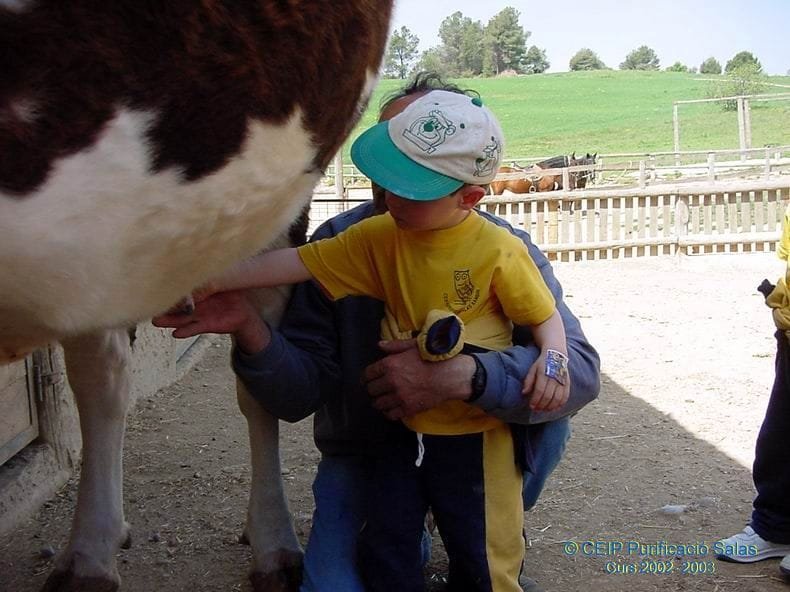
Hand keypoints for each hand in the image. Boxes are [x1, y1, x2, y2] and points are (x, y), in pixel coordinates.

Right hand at [152, 290, 269, 353]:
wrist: (245, 311)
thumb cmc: (232, 293)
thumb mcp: (221, 282)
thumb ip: (209, 282)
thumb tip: (196, 274)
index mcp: (196, 291)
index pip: (180, 290)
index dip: (169, 288)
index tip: (155, 286)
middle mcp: (193, 304)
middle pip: (175, 306)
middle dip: (163, 306)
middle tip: (147, 305)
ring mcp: (198, 316)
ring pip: (180, 318)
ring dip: (169, 321)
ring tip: (156, 321)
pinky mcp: (206, 325)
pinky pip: (194, 329)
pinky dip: (186, 331)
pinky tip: (176, 334)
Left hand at [362, 339, 473, 419]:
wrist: (449, 376)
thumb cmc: (433, 359)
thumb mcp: (413, 346)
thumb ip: (394, 346)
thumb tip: (380, 345)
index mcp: (390, 364)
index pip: (368, 374)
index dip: (366, 377)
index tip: (366, 380)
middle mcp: (391, 381)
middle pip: (371, 390)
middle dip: (372, 389)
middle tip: (376, 389)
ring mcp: (399, 396)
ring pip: (378, 404)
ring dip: (378, 401)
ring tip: (382, 399)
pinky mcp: (408, 408)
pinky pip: (390, 414)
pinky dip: (389, 412)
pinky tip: (391, 408)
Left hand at [522, 349, 569, 411]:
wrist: (557, 355)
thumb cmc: (542, 364)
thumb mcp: (533, 369)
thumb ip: (528, 381)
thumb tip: (524, 393)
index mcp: (544, 373)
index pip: (539, 390)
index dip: (535, 400)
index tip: (531, 406)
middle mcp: (554, 377)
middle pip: (548, 396)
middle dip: (541, 405)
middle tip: (536, 410)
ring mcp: (562, 381)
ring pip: (557, 398)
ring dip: (550, 407)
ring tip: (544, 410)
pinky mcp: (568, 383)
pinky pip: (565, 397)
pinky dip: (560, 404)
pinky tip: (554, 408)